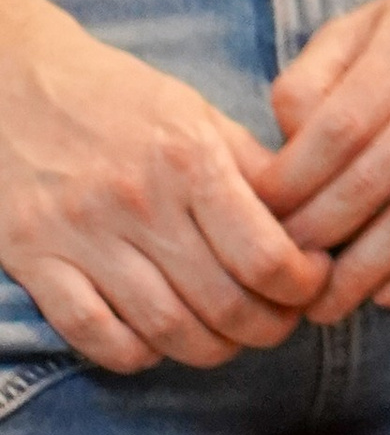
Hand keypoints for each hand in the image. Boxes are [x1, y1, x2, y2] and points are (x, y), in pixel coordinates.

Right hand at [0, 0, 331, 371]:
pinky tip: (158, 342)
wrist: (15, 80)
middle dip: (267, 327)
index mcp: (188, 157)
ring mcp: (81, 236)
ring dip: (211, 349)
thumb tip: (311, 216)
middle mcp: (138, 201)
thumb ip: (251, 165)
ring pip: (165, 330)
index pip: (265, 255)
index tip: (313, 282)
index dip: (303, 285)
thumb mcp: (195, 111)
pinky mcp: (34, 260)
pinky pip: (94, 335)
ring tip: (230, 337)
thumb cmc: (117, 97)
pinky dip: (136, 354)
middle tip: (280, 320)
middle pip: (223, 303)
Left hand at [253, 0, 389, 318]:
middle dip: (314, 238)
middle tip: (278, 272)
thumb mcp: (375, 19)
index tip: (258, 217)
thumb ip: (315, 75)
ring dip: (360, 274)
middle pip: (369, 182)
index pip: (335, 130)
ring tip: (322, 305)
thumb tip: (278, 153)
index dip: (289, 185)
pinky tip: (387, 295)